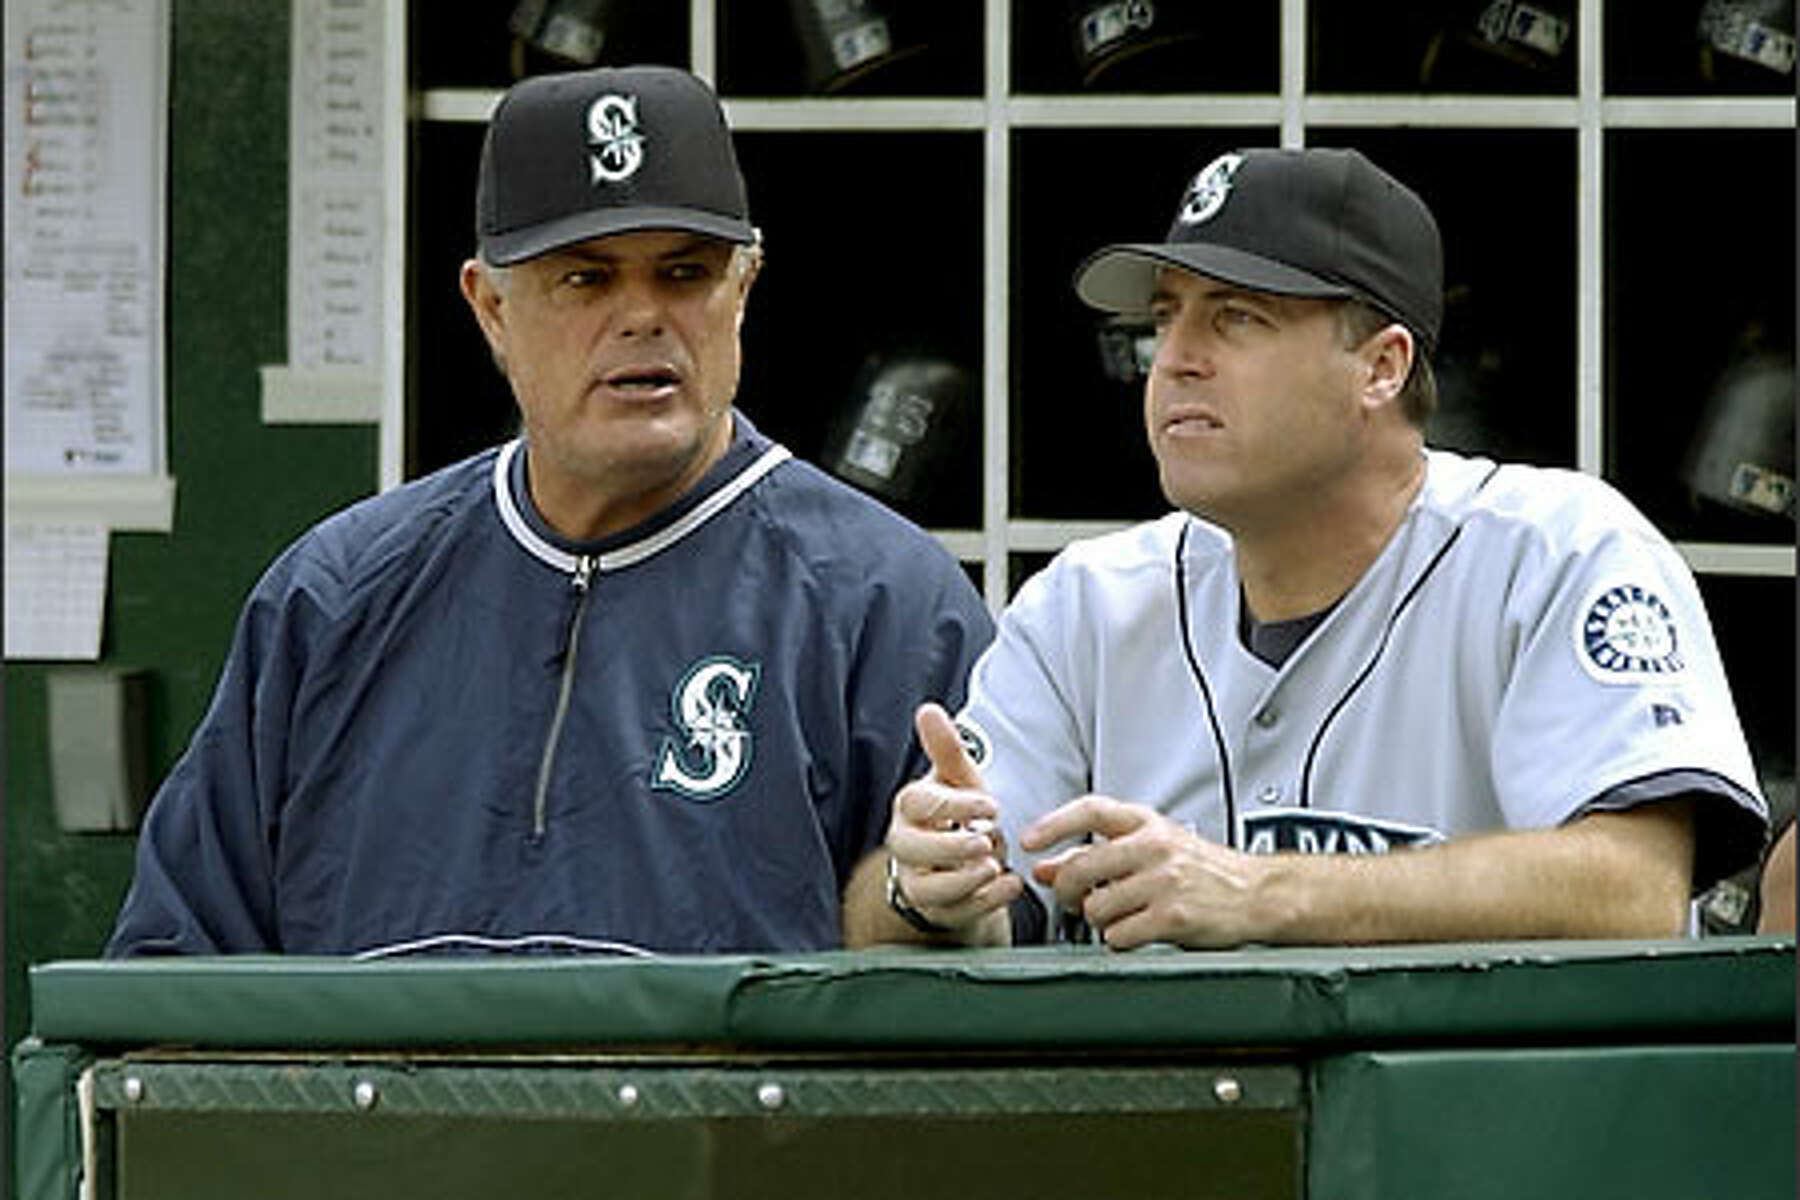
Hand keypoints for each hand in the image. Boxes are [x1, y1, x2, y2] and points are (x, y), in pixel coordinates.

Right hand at [884, 703, 1020, 940]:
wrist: (960, 861)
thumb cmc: (957, 815)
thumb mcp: (958, 780)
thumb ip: (946, 748)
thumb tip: (928, 710)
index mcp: (910, 809)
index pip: (917, 804)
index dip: (953, 804)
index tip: (991, 804)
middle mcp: (906, 846)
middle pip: (912, 849)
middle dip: (950, 847)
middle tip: (986, 840)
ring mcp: (918, 882)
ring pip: (928, 888)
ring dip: (964, 879)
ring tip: (996, 866)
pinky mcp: (938, 911)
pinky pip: (955, 913)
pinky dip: (985, 902)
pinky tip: (1011, 886)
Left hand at [1020, 796, 1269, 949]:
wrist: (1257, 893)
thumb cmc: (1202, 869)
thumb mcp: (1152, 848)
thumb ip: (1098, 855)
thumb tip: (1044, 868)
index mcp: (1146, 823)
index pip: (1089, 811)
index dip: (1053, 825)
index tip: (1028, 842)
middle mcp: (1153, 847)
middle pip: (1080, 867)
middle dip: (1066, 891)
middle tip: (1071, 901)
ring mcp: (1163, 881)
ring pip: (1096, 907)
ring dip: (1098, 920)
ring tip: (1121, 916)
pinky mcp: (1173, 916)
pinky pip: (1119, 935)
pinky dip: (1120, 940)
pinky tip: (1137, 932)